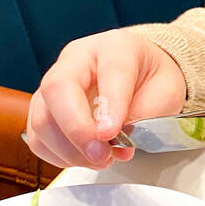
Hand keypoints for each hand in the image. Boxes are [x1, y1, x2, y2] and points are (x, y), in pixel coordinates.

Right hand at [26, 30, 186, 169]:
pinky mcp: (45, 107)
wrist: (143, 75)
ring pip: (42, 116)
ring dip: (68, 148)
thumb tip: (116, 140)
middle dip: (76, 129)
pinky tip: (83, 158)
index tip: (111, 133)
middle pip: (58, 89)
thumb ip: (145, 113)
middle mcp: (78, 60)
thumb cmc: (153, 79)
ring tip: (100, 158)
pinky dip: (58, 155)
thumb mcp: (167, 92)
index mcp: (115, 47)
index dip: (109, 105)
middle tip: (100, 154)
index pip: (109, 72)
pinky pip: (37, 136)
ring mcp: (55, 82)